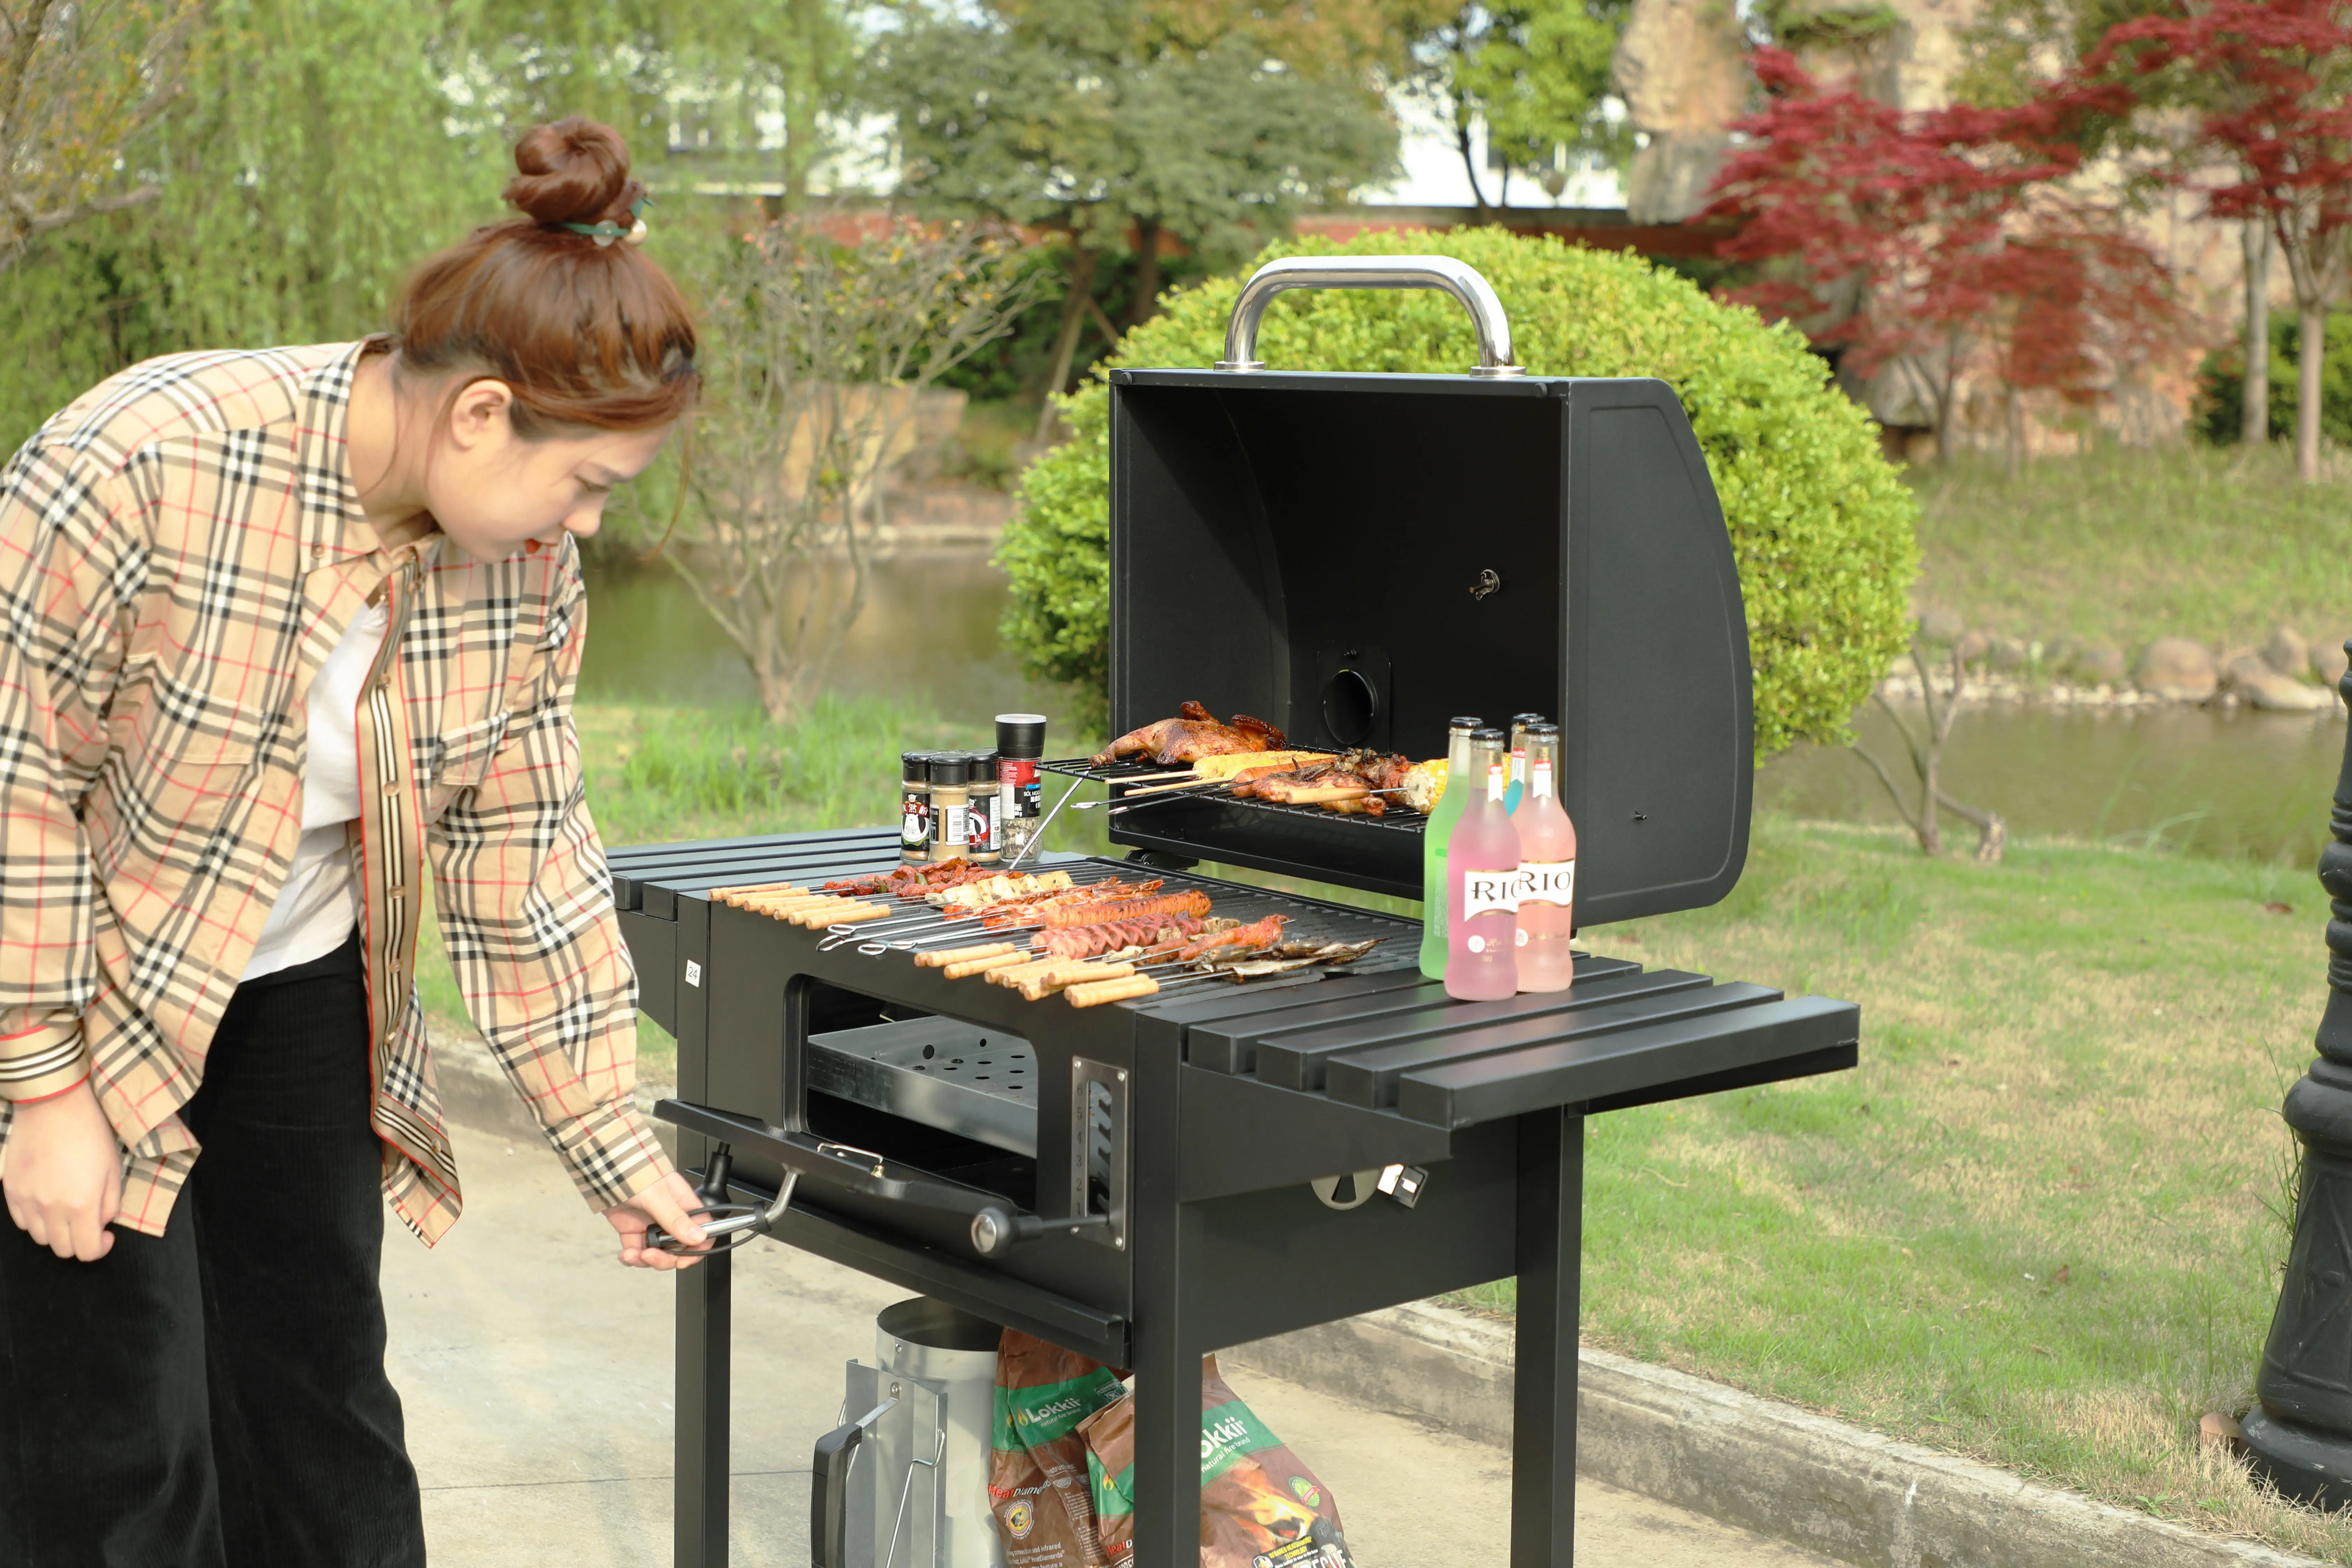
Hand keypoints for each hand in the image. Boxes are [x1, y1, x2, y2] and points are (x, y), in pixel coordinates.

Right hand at [3, 1080, 122, 1261]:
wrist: (53, 1106)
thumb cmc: (90, 1134)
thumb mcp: (113, 1169)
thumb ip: (110, 1204)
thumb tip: (101, 1225)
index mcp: (81, 1205)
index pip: (86, 1252)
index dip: (99, 1249)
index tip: (105, 1236)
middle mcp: (50, 1209)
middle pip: (62, 1249)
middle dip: (79, 1241)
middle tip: (88, 1222)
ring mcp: (26, 1201)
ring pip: (40, 1238)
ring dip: (56, 1231)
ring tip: (67, 1209)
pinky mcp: (10, 1190)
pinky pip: (22, 1221)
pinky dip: (36, 1219)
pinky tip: (47, 1201)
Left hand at [603, 1169, 710, 1270]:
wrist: (604, 1167)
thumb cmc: (634, 1171)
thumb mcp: (657, 1196)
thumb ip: (675, 1218)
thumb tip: (698, 1237)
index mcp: (684, 1206)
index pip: (701, 1232)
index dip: (696, 1249)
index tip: (684, 1258)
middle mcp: (670, 1217)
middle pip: (679, 1248)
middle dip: (666, 1258)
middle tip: (653, 1256)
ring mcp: (651, 1225)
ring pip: (658, 1253)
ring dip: (646, 1260)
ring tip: (634, 1254)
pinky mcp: (633, 1230)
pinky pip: (637, 1251)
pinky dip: (632, 1258)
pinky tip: (626, 1254)